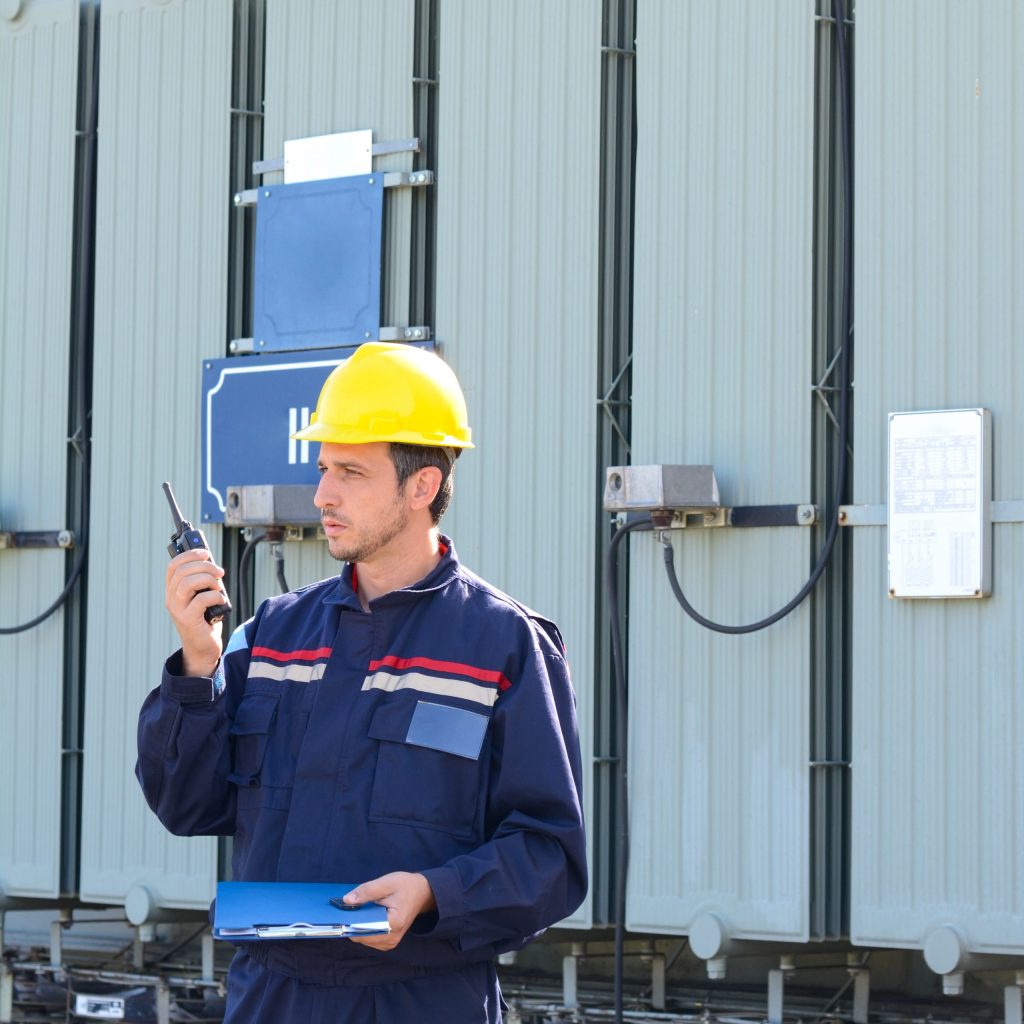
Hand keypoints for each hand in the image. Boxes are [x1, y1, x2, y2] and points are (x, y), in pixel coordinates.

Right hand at [165, 548, 226, 676]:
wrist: (203, 649)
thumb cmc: (205, 620)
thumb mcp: (202, 597)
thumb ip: (204, 582)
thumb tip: (213, 564)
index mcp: (173, 591)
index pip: (173, 565)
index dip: (189, 555)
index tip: (206, 553)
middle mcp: (171, 599)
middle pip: (182, 571)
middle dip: (204, 566)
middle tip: (220, 572)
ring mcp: (178, 610)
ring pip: (188, 583)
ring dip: (208, 580)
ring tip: (219, 587)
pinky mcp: (188, 620)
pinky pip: (200, 600)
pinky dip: (215, 595)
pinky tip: (221, 600)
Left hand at [344, 872, 436, 950]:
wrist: (421, 892)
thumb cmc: (405, 886)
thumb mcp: (386, 883)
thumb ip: (366, 891)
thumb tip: (346, 901)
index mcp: (394, 923)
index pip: (364, 929)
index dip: (349, 921)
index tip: (339, 912)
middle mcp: (392, 938)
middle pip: (361, 936)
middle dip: (352, 922)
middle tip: (347, 907)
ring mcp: (390, 942)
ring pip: (362, 938)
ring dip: (356, 925)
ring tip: (357, 909)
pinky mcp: (387, 942)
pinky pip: (368, 938)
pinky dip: (362, 928)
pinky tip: (364, 915)